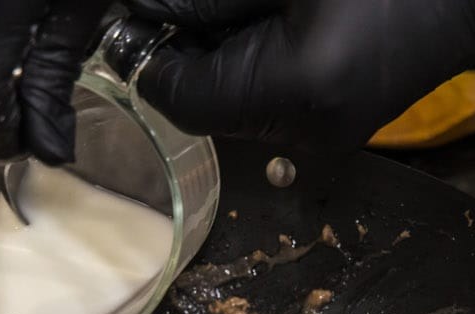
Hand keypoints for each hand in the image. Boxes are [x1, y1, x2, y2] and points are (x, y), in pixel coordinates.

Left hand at [126, 0, 474, 147]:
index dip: (150, 57)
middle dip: (188, 54)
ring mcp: (324, 139)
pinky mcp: (335, 133)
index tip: (141, 19)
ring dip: (222, 59)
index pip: (181, 96)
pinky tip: (281, 30)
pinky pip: (268, 108)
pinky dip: (257, 69)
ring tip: (257, 13)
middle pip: (205, 106)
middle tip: (195, 8)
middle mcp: (309, 130)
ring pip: (233, 108)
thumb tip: (139, 14)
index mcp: (298, 85)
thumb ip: (205, 0)